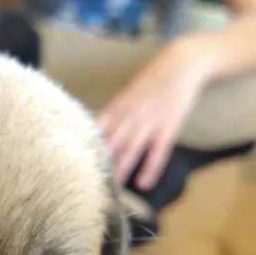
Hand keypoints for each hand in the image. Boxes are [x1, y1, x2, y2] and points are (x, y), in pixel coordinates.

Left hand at [96, 39, 208, 190]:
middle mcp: (129, 115)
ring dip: (121, 170)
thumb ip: (113, 114)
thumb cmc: (152, 80)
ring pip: (130, 149)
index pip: (96, 130)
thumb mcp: (127, 94)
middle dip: (100, 164)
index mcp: (117, 106)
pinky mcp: (168, 127)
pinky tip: (144, 184)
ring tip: (112, 191)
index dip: (85, 147)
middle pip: (110, 143)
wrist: (182, 64)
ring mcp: (149, 121)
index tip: (73, 164)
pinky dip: (150, 168)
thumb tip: (95, 131)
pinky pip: (158, 152)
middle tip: (89, 185)